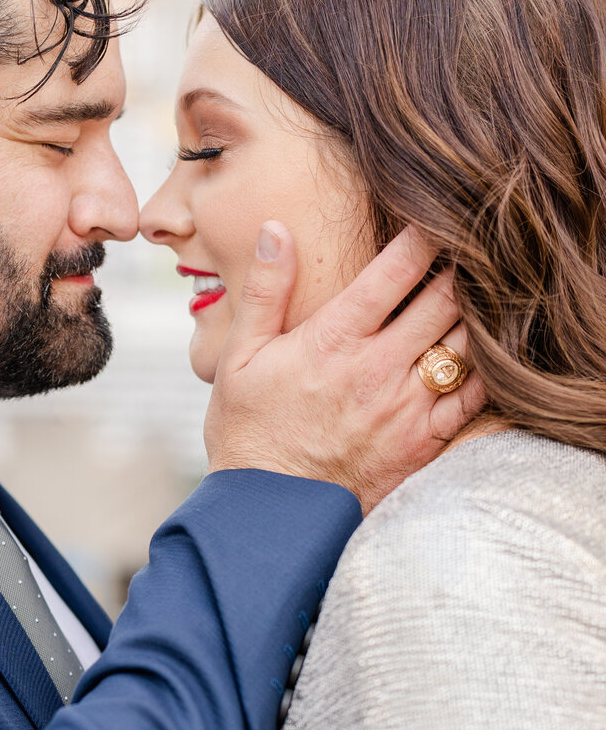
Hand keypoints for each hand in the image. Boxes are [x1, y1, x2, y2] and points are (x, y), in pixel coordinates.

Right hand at [204, 222, 486, 512]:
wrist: (270, 515)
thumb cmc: (249, 431)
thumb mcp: (239, 356)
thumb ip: (266, 290)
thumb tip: (277, 229)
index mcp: (333, 341)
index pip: (394, 272)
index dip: (423, 237)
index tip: (436, 215)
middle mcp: (377, 369)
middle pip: (443, 300)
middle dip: (462, 266)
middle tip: (472, 244)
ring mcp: (406, 407)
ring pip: (466, 343)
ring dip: (477, 312)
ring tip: (485, 289)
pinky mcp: (424, 441)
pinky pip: (474, 396)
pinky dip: (488, 368)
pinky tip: (489, 350)